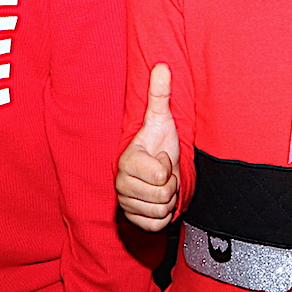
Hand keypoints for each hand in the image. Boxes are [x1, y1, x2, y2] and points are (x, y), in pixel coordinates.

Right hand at [116, 64, 178, 229]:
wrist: (157, 171)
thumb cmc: (159, 145)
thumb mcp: (161, 120)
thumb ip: (159, 95)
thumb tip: (162, 66)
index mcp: (127, 161)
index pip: (160, 175)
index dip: (168, 166)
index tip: (162, 157)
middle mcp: (121, 184)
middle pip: (162, 195)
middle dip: (171, 184)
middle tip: (164, 174)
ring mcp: (126, 203)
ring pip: (161, 211)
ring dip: (168, 200)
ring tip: (161, 185)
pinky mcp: (133, 220)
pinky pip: (156, 225)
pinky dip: (163, 216)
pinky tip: (158, 202)